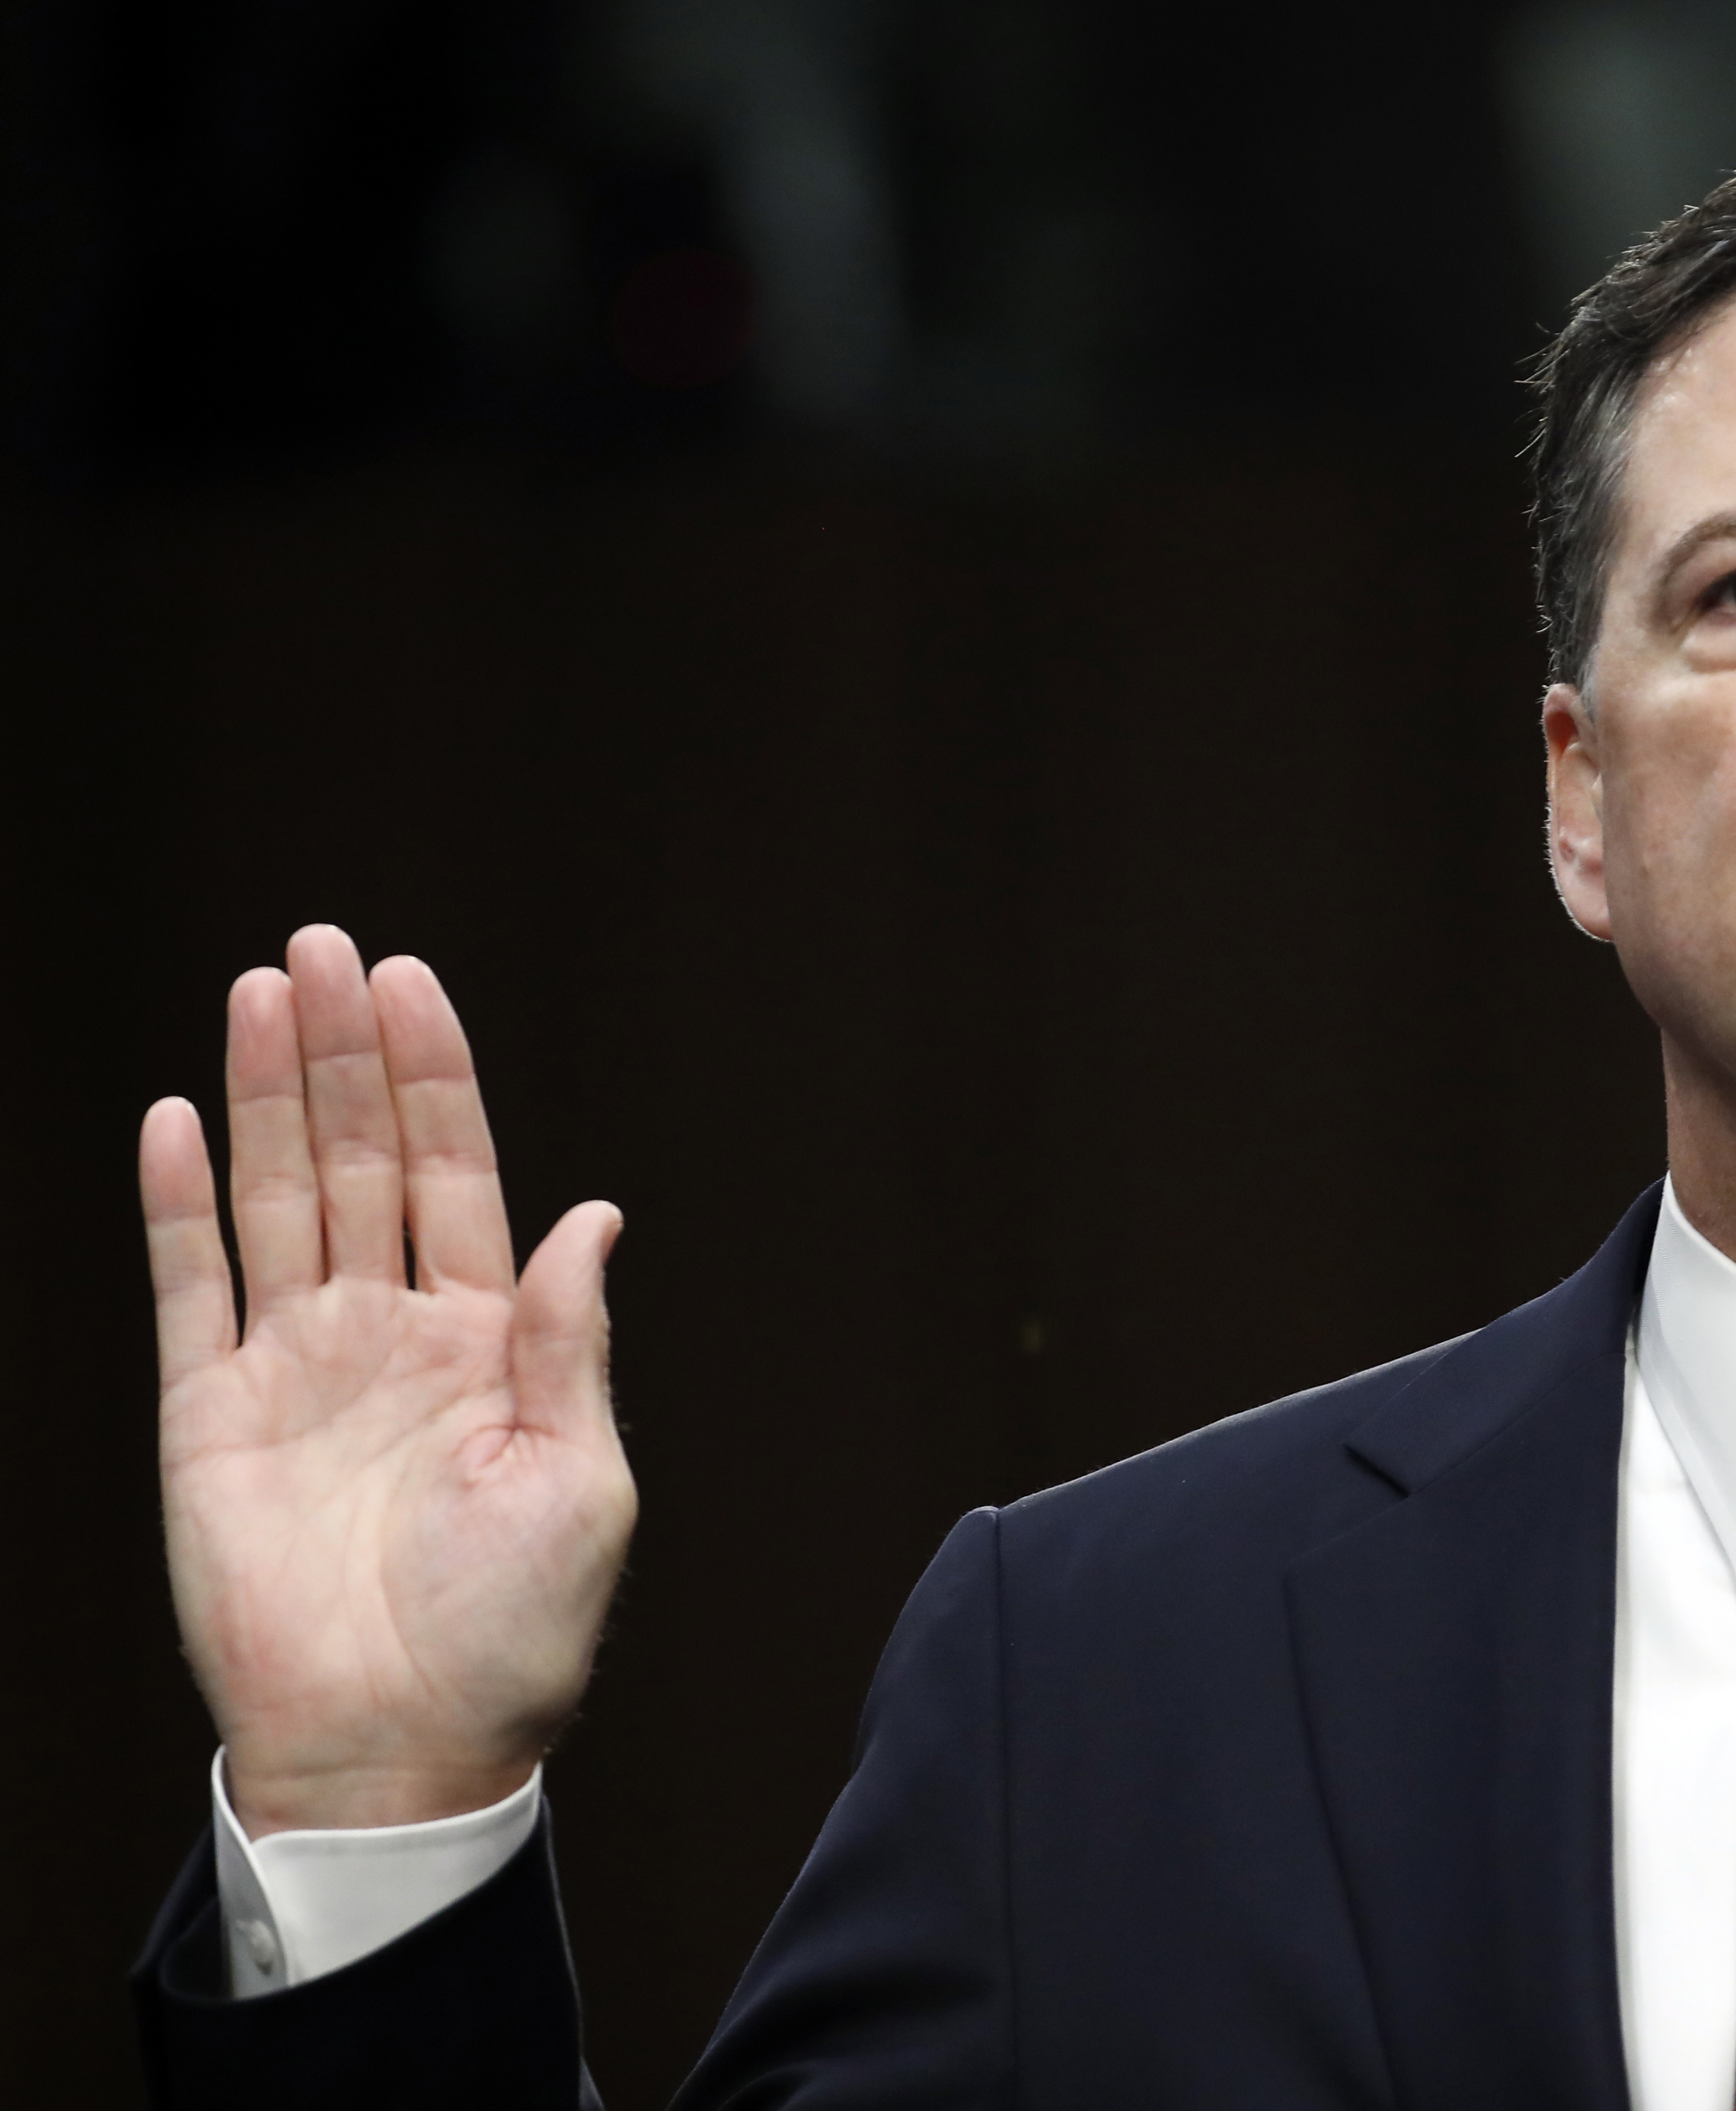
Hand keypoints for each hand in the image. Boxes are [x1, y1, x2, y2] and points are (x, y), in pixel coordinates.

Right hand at [142, 926, 635, 1834]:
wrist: (400, 1746)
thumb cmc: (510, 1633)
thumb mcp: (581, 1478)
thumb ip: (570, 1341)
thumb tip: (598, 1215)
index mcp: (485, 1343)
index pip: (455, 1175)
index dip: (434, 1078)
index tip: (410, 983)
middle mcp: (388, 1335)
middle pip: (360, 1160)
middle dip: (345, 1053)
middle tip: (322, 945)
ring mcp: (296, 1367)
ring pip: (277, 1197)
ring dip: (267, 1093)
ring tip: (261, 990)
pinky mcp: (212, 1417)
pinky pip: (190, 1288)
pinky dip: (181, 1205)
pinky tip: (183, 1118)